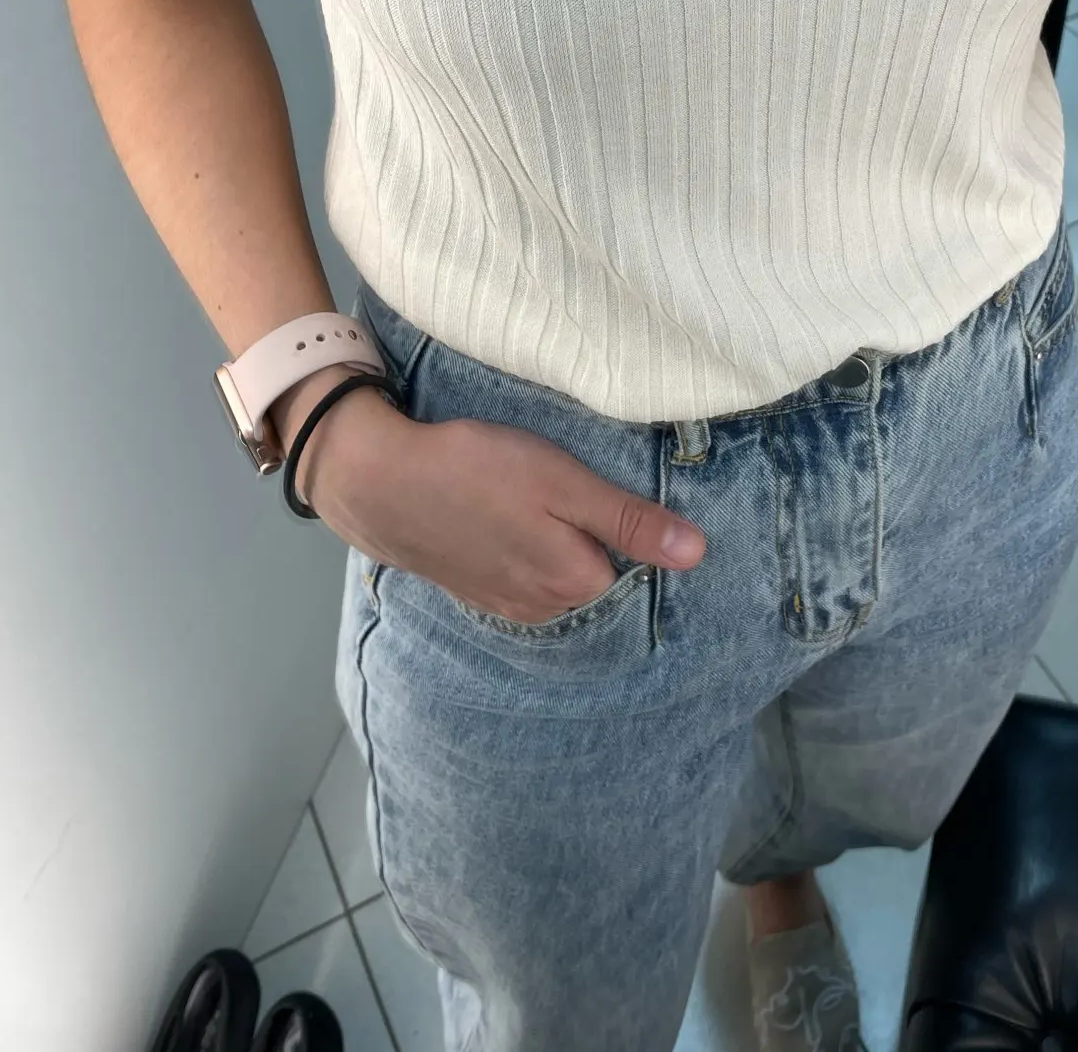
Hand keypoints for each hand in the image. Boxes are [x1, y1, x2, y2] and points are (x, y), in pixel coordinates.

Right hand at [306, 406, 707, 624]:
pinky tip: (510, 524)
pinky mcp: (477, 593)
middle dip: (597, 543)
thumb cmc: (478, 470)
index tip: (610, 493)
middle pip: (599, 578)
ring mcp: (508, 606)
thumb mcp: (563, 481)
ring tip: (538, 505)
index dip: (631, 528)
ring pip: (560, 581)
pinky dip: (527, 557)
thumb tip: (697, 553)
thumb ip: (629, 520)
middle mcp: (546, 608)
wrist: (380, 482)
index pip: (636, 567)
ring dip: (560, 551)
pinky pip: (525, 582)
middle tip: (571, 495)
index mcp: (577, 581)